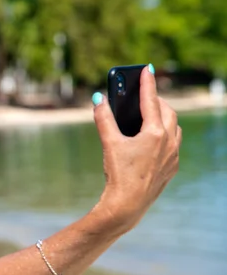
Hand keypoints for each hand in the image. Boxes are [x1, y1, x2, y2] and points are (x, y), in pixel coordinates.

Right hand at [93, 64, 181, 232]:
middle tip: (144, 95)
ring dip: (164, 118)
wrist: (128, 205)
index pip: (151, 101)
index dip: (147, 83)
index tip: (147, 69)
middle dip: (157, 101)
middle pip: (168, 112)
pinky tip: (152, 140)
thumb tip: (98, 100)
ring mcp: (173, 156)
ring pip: (174, 128)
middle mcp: (169, 142)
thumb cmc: (118, 174)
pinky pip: (173, 144)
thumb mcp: (109, 143)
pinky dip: (165, 135)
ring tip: (149, 115)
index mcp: (155, 133)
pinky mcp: (171, 168)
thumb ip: (104, 119)